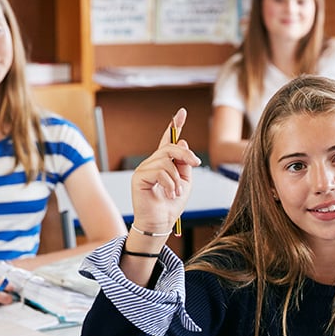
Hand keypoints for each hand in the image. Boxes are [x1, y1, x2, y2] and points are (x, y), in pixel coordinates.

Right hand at [129, 108, 201, 235]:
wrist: (162, 223)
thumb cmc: (172, 205)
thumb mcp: (185, 182)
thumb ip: (184, 163)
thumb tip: (182, 141)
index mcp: (164, 164)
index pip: (168, 141)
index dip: (174, 126)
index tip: (182, 112)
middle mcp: (152, 163)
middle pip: (170, 147)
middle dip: (186, 154)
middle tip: (196, 163)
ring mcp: (144, 169)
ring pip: (166, 161)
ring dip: (177, 178)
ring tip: (176, 192)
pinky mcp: (139, 177)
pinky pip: (159, 171)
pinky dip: (169, 183)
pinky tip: (170, 194)